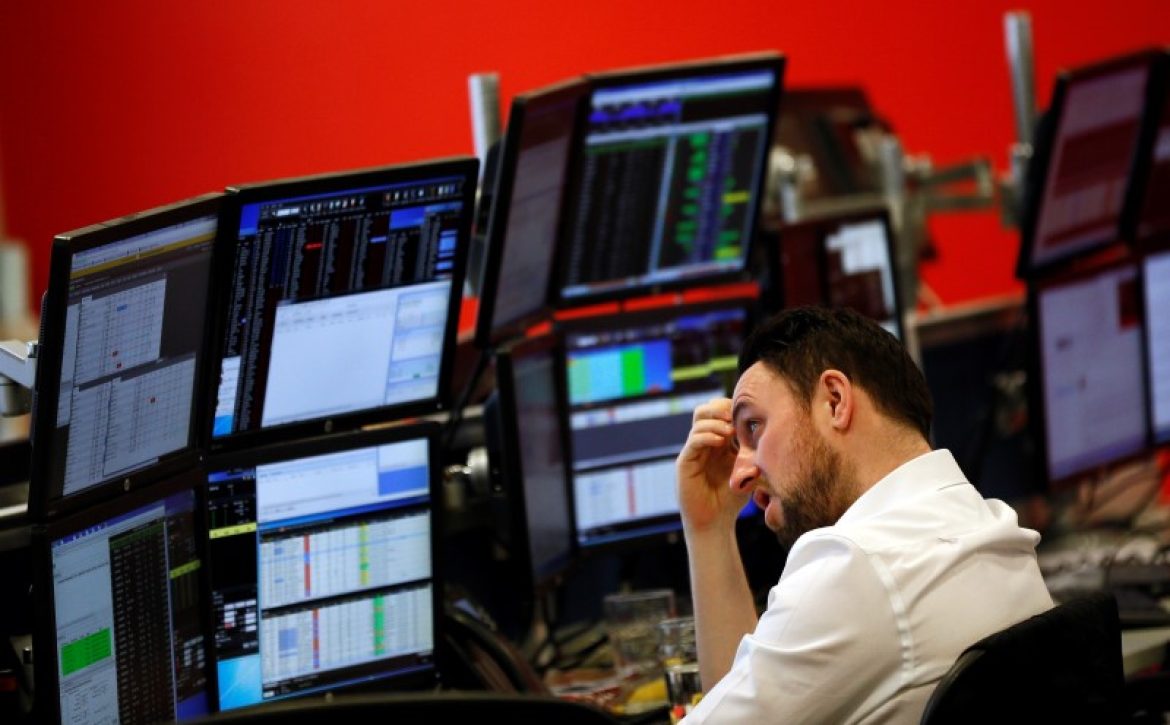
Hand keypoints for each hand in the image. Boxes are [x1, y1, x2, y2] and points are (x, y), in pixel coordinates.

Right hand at [677, 397, 748, 534]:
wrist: (714, 523)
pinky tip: (720, 441)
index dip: (730, 408)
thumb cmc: (731, 500)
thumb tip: (768, 434)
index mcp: (719, 442)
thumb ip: (754, 455)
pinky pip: (694, 440)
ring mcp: (694, 451)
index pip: (720, 412)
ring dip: (716, 421)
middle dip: (720, 408)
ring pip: (699, 420)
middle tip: (735, 417)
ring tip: (730, 431)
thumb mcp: (748, 473)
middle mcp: (705, 443)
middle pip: (705, 410)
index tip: (746, 414)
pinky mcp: (685, 461)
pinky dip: (707, 436)